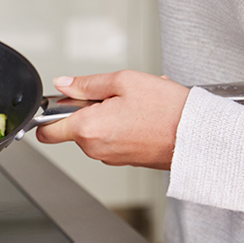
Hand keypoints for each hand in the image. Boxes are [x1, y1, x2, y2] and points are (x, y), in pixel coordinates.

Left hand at [35, 70, 189, 169]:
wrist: (198, 137)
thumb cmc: (167, 110)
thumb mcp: (123, 81)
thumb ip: (86, 83)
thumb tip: (63, 84)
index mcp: (87, 128)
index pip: (45, 130)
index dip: (48, 114)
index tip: (55, 104)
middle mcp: (94, 148)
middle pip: (73, 127)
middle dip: (86, 109)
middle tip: (112, 96)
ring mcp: (109, 157)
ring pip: (94, 132)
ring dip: (106, 116)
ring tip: (133, 106)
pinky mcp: (123, 160)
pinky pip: (111, 139)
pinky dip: (120, 126)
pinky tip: (141, 116)